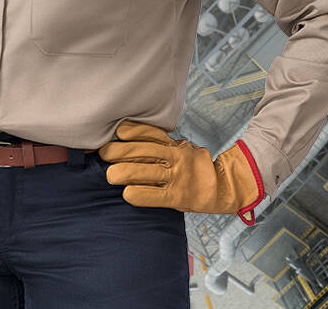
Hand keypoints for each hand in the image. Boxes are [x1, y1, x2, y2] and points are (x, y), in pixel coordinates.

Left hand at [97, 121, 264, 220]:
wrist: (223, 187)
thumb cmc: (193, 168)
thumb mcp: (179, 150)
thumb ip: (160, 146)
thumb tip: (126, 141)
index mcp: (174, 145)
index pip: (151, 133)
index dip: (132, 131)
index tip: (117, 132)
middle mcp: (175, 157)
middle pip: (144, 151)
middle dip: (120, 151)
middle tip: (103, 154)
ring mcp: (177, 176)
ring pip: (147, 171)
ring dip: (125, 172)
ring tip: (110, 175)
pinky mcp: (179, 196)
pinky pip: (157, 195)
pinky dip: (140, 194)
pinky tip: (127, 194)